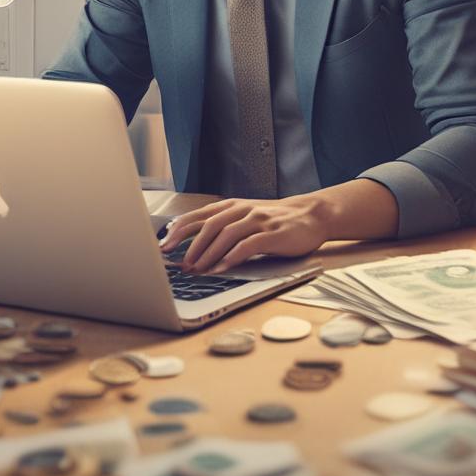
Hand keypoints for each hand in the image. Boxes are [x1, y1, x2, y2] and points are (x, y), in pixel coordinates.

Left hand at [159, 195, 330, 273]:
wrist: (311, 215)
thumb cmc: (274, 220)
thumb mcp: (246, 217)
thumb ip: (224, 227)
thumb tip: (193, 246)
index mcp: (232, 206)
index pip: (199, 215)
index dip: (179, 229)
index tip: (164, 244)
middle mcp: (242, 210)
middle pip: (209, 225)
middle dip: (189, 244)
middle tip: (176, 261)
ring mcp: (258, 221)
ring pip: (226, 235)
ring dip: (208, 253)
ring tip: (196, 269)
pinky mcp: (272, 234)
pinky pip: (248, 245)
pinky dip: (232, 257)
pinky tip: (222, 268)